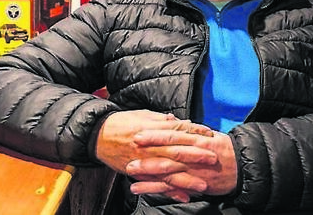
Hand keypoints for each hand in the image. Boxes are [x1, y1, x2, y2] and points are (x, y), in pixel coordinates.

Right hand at [95, 110, 216, 199]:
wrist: (98, 136)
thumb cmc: (121, 123)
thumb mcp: (142, 115)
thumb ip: (160, 120)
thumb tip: (177, 120)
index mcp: (152, 130)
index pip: (178, 130)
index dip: (195, 132)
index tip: (210, 133)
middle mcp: (149, 147)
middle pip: (177, 151)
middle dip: (196, 155)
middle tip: (213, 158)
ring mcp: (144, 162)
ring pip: (169, 172)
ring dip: (187, 179)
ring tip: (203, 184)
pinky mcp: (138, 173)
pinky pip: (156, 184)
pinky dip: (170, 192)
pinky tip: (183, 196)